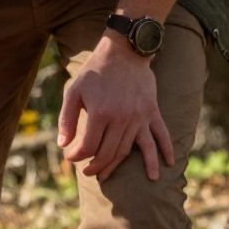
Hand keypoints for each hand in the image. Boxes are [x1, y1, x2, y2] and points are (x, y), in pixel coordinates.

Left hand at [58, 34, 174, 182]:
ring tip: (109, 177)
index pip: (89, 146)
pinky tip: (166, 166)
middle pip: (109, 152)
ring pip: (130, 149)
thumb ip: (67, 119)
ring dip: (119, 166)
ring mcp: (139, 116)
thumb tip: (62, 144)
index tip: (70, 157)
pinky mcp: (152, 112)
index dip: (77, 156)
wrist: (124, 51)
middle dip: (96, 166)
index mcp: (101, 113)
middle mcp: (122, 118)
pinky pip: (160, 135)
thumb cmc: (95, 71)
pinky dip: (164, 151)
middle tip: (88, 172)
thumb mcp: (74, 91)